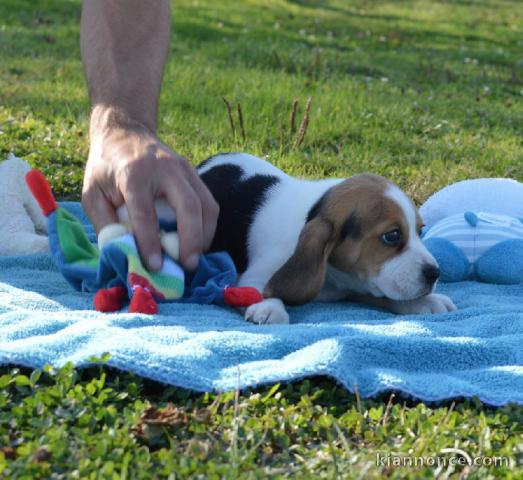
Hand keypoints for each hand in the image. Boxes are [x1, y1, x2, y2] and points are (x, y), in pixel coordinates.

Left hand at [82, 124, 218, 270]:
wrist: (125, 134)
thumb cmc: (106, 168)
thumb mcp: (92, 193)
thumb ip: (105, 223)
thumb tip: (124, 254)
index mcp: (134, 173)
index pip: (145, 212)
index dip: (151, 241)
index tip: (156, 266)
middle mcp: (165, 168)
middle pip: (188, 205)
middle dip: (192, 239)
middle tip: (189, 265)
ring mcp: (185, 169)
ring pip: (206, 204)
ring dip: (205, 235)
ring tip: (195, 258)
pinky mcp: (195, 174)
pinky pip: (209, 202)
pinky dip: (207, 226)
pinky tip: (198, 242)